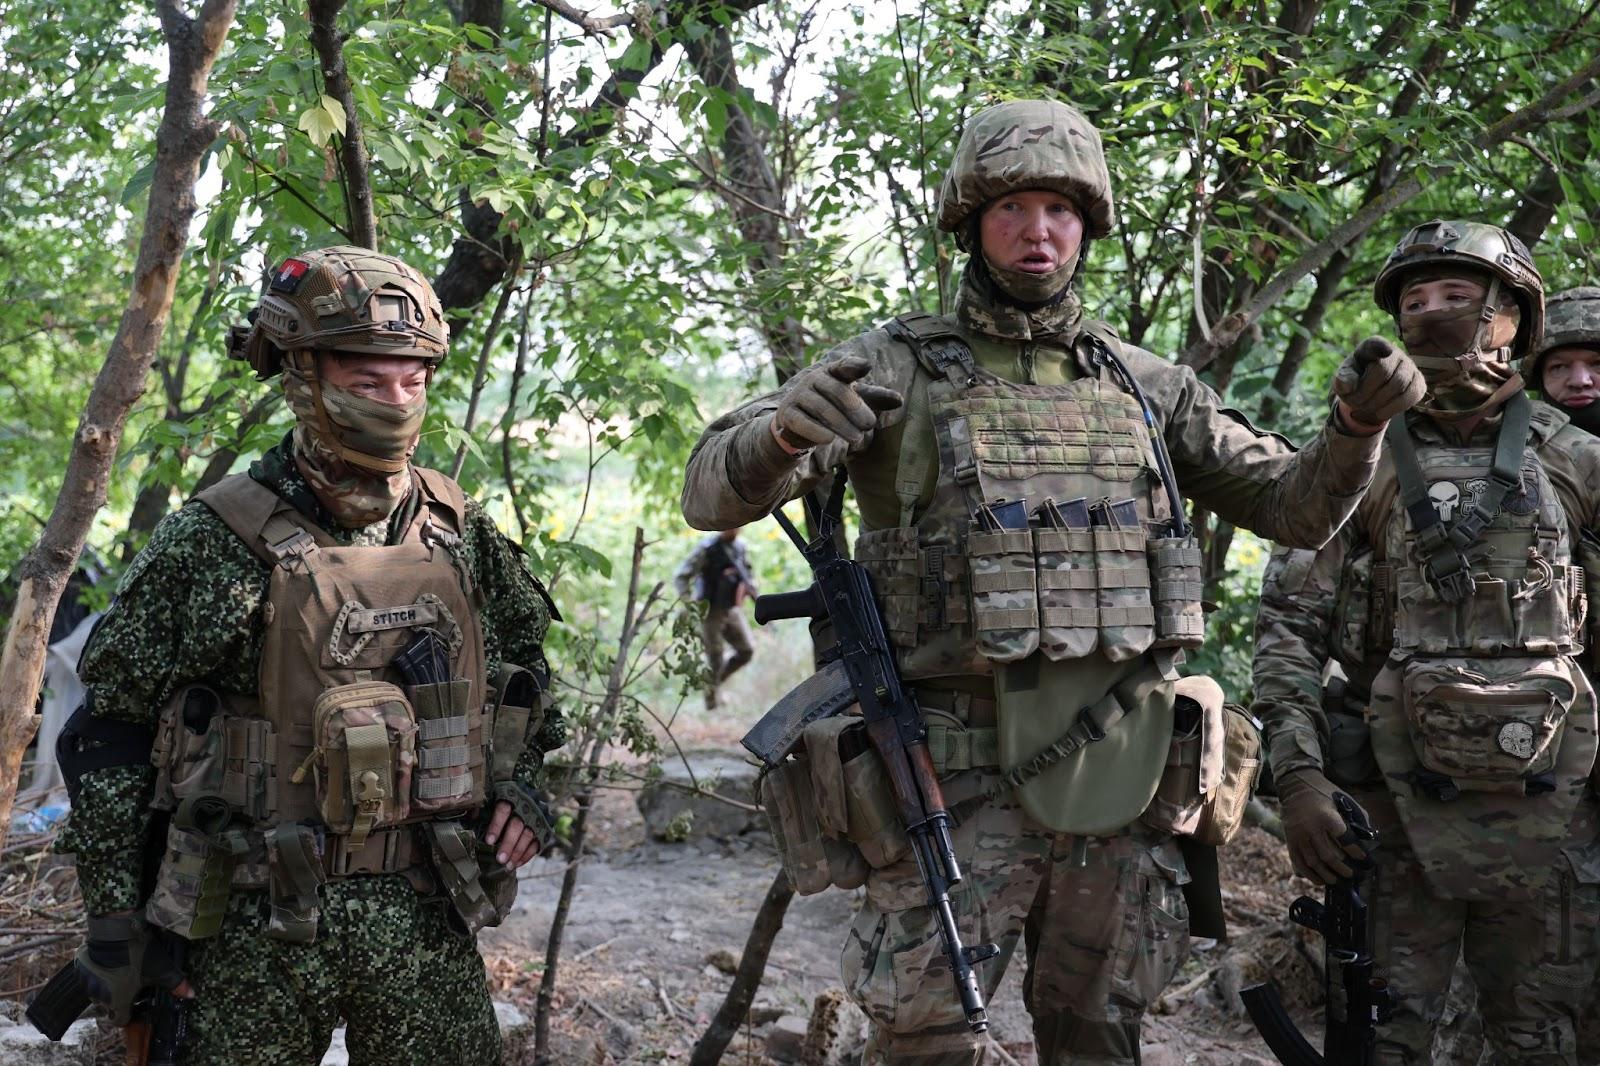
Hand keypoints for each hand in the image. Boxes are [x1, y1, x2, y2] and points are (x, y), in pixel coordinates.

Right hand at [76, 913, 188, 1025]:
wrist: (116, 930)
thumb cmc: (139, 954)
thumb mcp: (162, 969)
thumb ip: (176, 984)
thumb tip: (191, 994)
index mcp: (117, 1002)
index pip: (120, 1020)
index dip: (131, 1014)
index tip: (138, 1005)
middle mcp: (99, 997)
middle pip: (109, 1006)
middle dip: (120, 998)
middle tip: (133, 984)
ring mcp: (87, 983)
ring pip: (98, 992)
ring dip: (108, 986)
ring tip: (123, 972)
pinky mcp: (81, 969)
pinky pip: (89, 977)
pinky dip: (98, 974)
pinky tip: (111, 963)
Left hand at [483, 800, 540, 868]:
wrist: (526, 794)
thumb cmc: (501, 800)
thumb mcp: (490, 799)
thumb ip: (481, 808)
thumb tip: (471, 818)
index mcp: (510, 796)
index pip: (503, 810)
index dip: (496, 826)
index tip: (489, 841)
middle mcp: (525, 806)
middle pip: (517, 826)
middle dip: (508, 843)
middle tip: (500, 859)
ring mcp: (536, 817)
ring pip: (528, 836)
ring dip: (517, 852)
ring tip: (507, 865)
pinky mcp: (543, 829)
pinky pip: (537, 843)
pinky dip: (527, 855)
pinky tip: (517, 863)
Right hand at [771, 357, 902, 451]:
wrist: (797, 425)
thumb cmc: (832, 407)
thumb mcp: (855, 401)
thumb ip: (875, 398)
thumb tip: (899, 400)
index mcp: (832, 372)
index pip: (843, 366)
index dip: (854, 365)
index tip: (866, 366)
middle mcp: (813, 379)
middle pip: (836, 390)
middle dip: (855, 408)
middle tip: (870, 424)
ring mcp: (799, 395)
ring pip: (821, 407)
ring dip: (841, 424)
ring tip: (857, 438)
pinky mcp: (788, 414)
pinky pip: (802, 422)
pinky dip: (816, 431)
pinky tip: (829, 439)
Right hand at [1276, 769, 1373, 884]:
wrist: (1295, 787)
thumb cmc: (1323, 794)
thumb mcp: (1343, 800)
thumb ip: (1357, 818)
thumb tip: (1368, 839)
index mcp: (1326, 816)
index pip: (1345, 840)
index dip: (1356, 852)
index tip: (1364, 858)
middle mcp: (1311, 828)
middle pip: (1330, 855)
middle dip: (1344, 868)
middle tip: (1354, 874)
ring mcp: (1299, 836)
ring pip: (1314, 862)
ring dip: (1328, 875)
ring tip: (1339, 881)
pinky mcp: (1290, 841)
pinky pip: (1299, 863)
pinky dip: (1310, 875)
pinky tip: (1321, 880)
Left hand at [1331, 337, 1424, 433]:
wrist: (1369, 391)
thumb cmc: (1354, 380)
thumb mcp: (1343, 379)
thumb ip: (1343, 379)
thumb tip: (1350, 385)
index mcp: (1371, 347)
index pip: (1376, 344)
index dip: (1381, 347)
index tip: (1386, 352)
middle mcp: (1394, 352)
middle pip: (1383, 372)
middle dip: (1365, 392)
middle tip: (1355, 402)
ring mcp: (1410, 366)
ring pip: (1399, 385)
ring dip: (1378, 402)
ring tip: (1366, 408)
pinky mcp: (1419, 382)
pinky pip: (1411, 396)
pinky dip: (1394, 408)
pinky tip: (1381, 412)